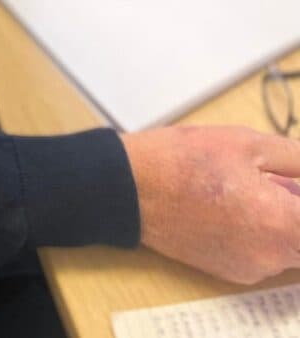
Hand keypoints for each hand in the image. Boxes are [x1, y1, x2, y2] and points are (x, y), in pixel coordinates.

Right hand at [122, 125, 299, 283]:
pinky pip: (265, 255)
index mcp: (282, 223)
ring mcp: (252, 269)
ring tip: (250, 187)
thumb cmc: (184, 160)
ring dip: (283, 222)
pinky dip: (262, 233)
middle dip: (295, 207)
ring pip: (289, 248)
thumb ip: (295, 158)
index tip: (292, 183)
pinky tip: (234, 205)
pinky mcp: (232, 273)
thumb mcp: (246, 143)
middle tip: (279, 180)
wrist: (133, 188)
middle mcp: (272, 257)